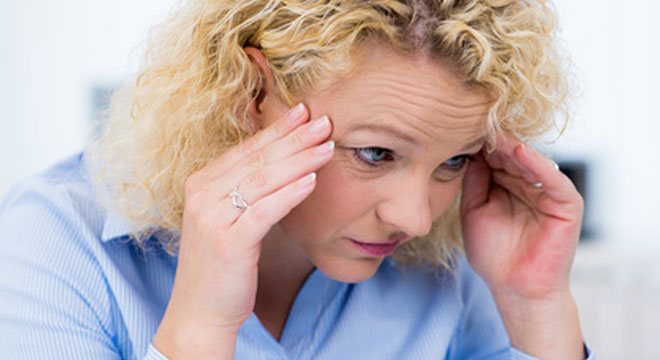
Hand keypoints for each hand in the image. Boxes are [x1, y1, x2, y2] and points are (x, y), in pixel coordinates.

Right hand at [153, 104, 334, 358]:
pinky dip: (289, 194)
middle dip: (294, 138)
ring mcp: (212, 217)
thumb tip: (283, 162)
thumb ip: (245, 190)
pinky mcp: (227, 241)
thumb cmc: (221, 264)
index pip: (246, 150)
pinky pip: (264, 211)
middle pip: (256, 159)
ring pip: (262, 180)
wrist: (200, 311)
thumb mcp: (228, 219)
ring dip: (298, 161)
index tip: (305, 112)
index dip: (277, 129)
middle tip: (324, 121)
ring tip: (327, 147)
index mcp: (201, 184)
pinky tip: (312, 182)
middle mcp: (202, 195)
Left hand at [460, 134, 584, 358]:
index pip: (496, 158)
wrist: (514, 287)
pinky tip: (518, 151)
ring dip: (512, 147)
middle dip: (494, 141)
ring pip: (531, 162)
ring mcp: (549, 193)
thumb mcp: (474, 210)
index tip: (459, 127)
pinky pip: (553, 179)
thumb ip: (475, 181)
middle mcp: (529, 185)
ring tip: (494, 133)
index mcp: (508, 186)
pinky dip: (537, 163)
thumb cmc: (493, 253)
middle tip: (476, 121)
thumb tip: (470, 151)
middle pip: (512, 156)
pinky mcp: (567, 204)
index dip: (480, 145)